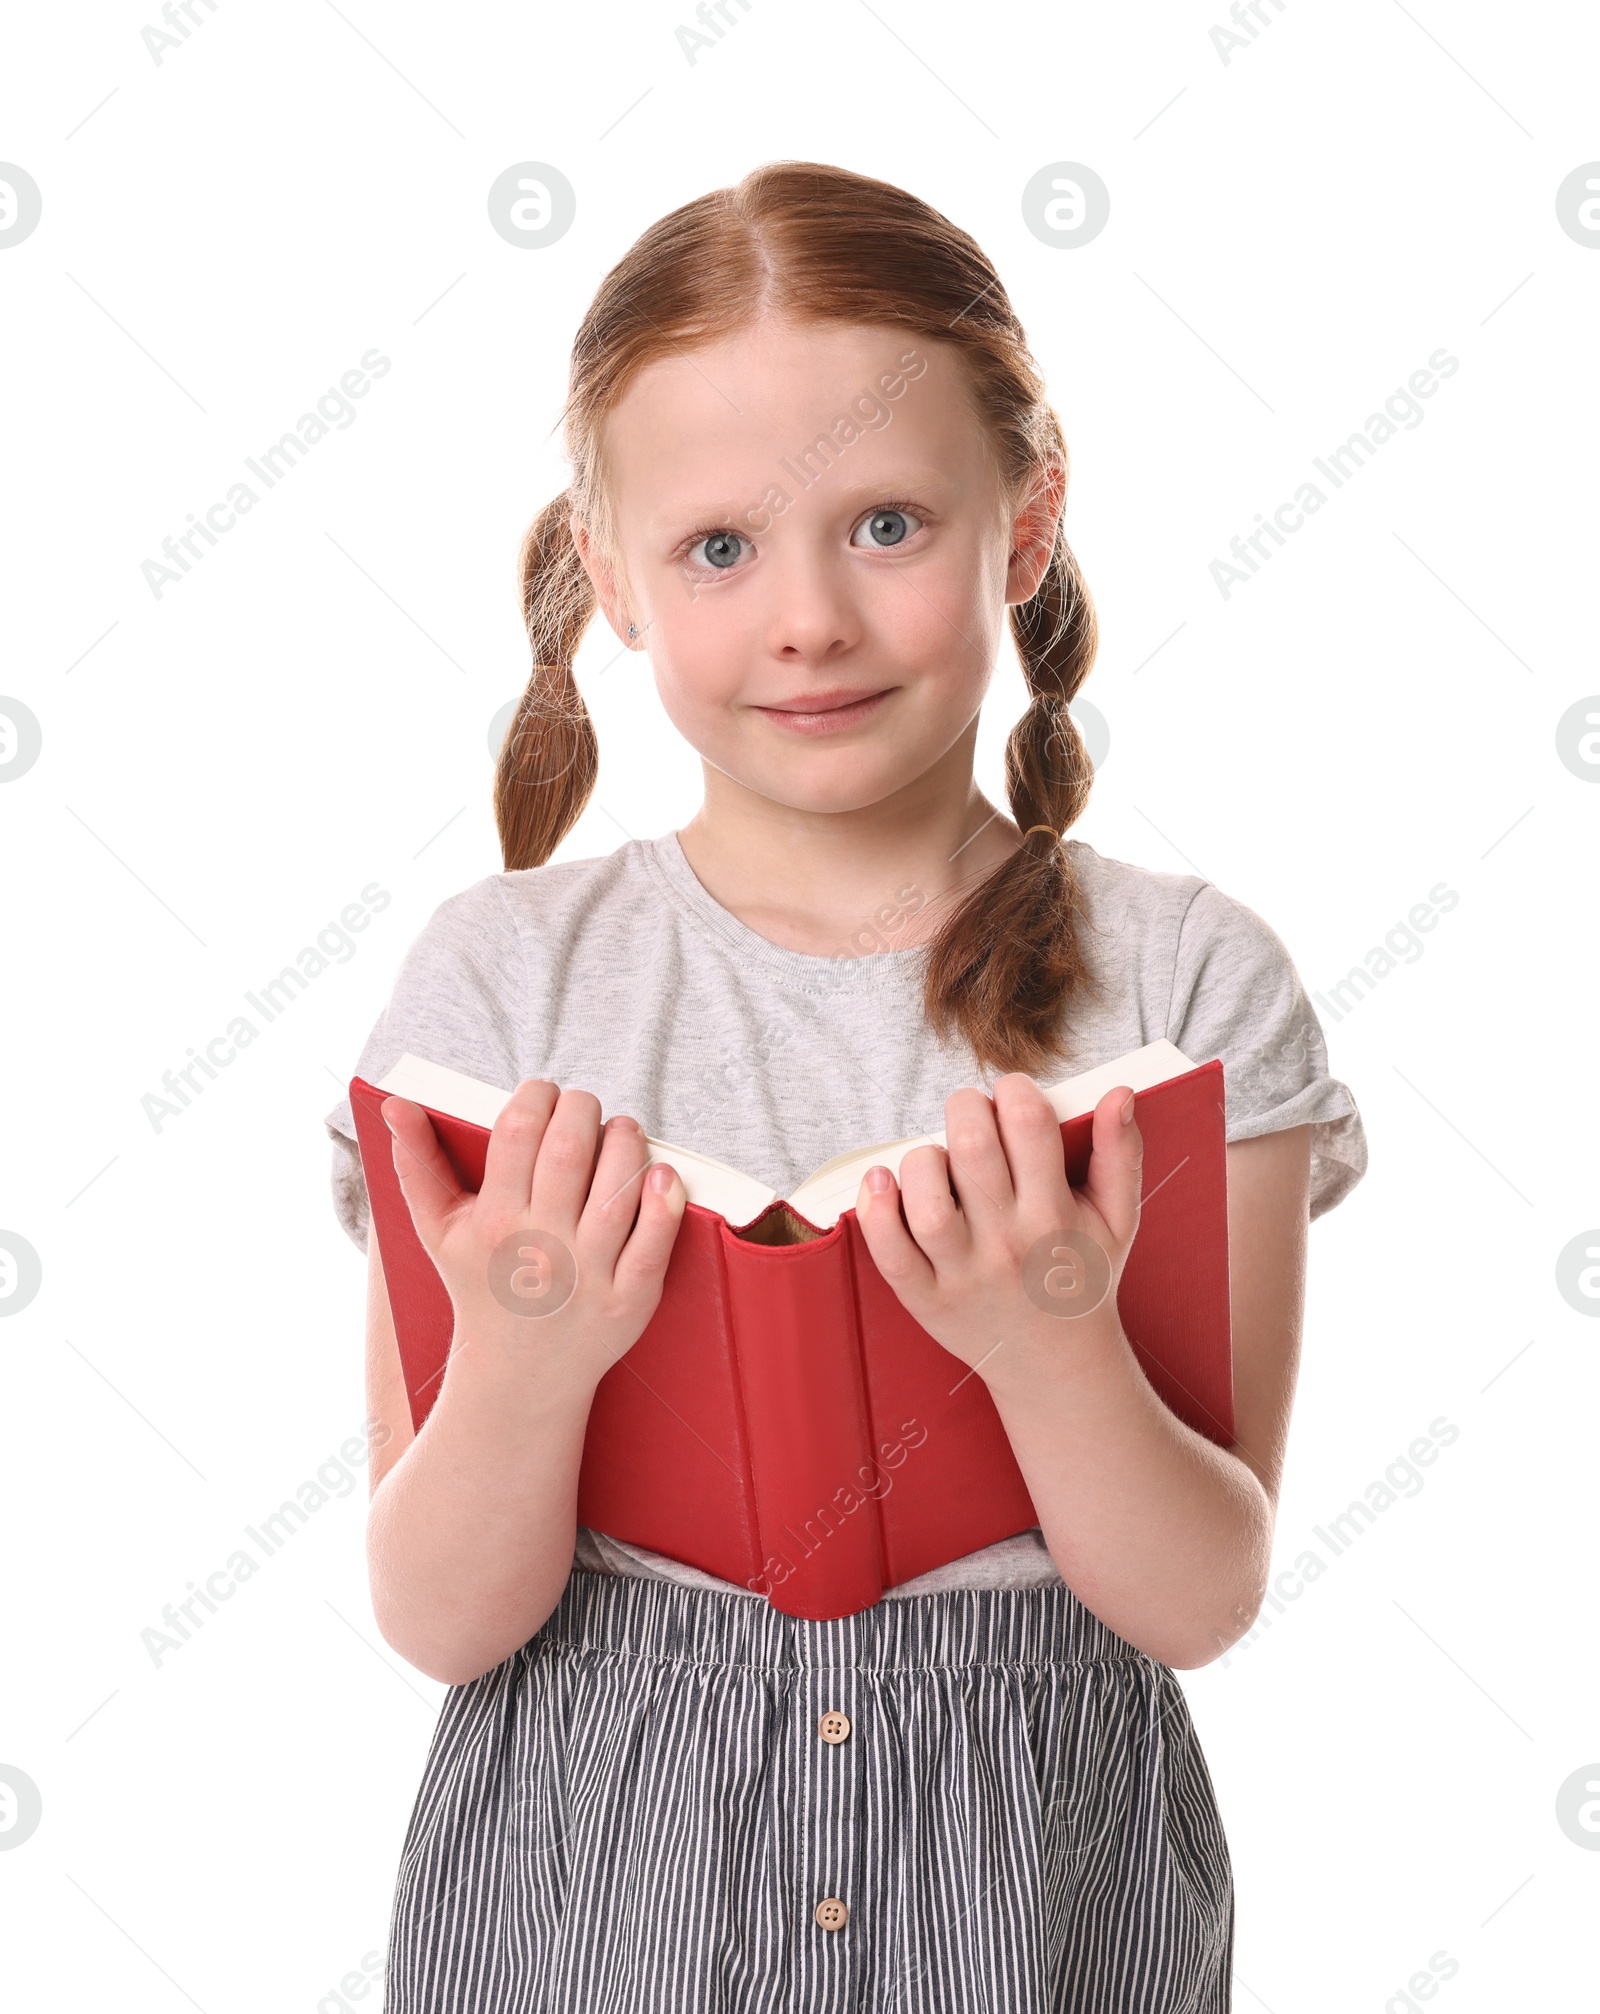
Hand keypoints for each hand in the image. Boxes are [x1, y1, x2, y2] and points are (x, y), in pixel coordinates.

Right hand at [379, 1080, 686, 1393]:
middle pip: (571, 1148)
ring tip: (621, 1132)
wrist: (516, 1375)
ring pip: (616, 1188)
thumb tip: (396, 1103)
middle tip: (585, 1108)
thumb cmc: (480, 1284)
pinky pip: (653, 1243)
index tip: (545, 1094)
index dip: (539, 1095)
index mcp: (494, 1220)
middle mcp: (540, 1245)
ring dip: (626, 1142)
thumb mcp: (438, 1230)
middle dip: (583, 1109)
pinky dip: (664, 1203)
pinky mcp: (628, 1301)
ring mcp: (587, 1275)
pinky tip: (662, 1174)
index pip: (520, 1131)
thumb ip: (415, 1162)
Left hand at [852, 1075, 1143, 1389]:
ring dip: (923, 1160)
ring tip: (937, 1162)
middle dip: (965, 1109)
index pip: (1027, 1122)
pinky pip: (890, 1250)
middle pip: (971, 1146)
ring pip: (925, 1197)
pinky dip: (875, 1209)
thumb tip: (1121, 1091)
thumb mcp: (1118, 1219)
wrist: (1057, 1366)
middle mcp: (1008, 1241)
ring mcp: (963, 1273)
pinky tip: (881, 1181)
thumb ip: (1121, 1152)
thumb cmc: (1083, 1277)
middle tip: (970, 1118)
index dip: (1013, 1089)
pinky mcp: (926, 1298)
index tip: (1011, 1096)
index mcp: (1056, 1213)